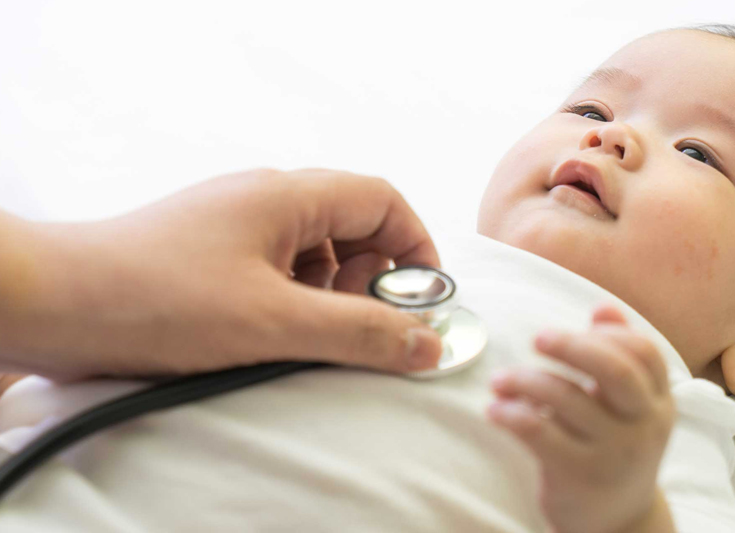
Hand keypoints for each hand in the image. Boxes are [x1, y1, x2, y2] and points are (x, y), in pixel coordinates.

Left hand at [0, 168, 442, 378]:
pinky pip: (274, 273)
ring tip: (308, 342)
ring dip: (328, 299)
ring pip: (311, 256)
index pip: (380, 201)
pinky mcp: (209, 256)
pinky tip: (271, 340)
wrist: (52, 302)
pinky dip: (290, 305)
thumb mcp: (273, 324)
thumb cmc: (156, 300)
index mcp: (286, 197)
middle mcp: (263, 202)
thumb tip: (427, 345)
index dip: (414, 247)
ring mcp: (233, 228)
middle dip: (370, 281)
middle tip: (362, 331)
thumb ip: (358, 333)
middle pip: (350, 229)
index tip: (421, 301)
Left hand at [487, 305, 674, 532]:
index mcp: (658, 402)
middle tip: (537, 338)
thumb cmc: (615, 449)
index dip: (610, 333)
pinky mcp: (578, 475)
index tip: (579, 329)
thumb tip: (604, 308)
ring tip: (499, 380)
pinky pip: (539, 433)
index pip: (644, 352)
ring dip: (525, 380)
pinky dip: (511, 415)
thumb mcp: (629, 408)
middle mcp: (643, 425)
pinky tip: (494, 410)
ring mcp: (612, 452)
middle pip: (615, 371)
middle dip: (572, 346)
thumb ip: (618, 357)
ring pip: (567, 400)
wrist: (618, 524)